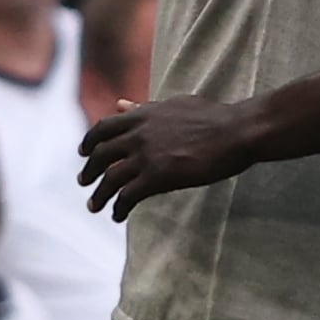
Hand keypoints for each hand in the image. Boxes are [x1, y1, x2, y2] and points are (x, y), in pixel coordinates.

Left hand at [77, 96, 257, 220]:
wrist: (236, 132)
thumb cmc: (214, 117)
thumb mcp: (175, 105)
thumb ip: (145, 108)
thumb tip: (121, 103)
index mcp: (142, 115)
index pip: (103, 128)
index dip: (89, 142)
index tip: (83, 153)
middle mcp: (138, 134)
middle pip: (100, 155)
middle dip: (89, 171)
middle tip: (84, 182)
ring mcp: (146, 156)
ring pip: (109, 179)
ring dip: (99, 195)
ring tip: (94, 206)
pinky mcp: (158, 177)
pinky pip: (127, 196)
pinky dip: (118, 208)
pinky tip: (119, 216)